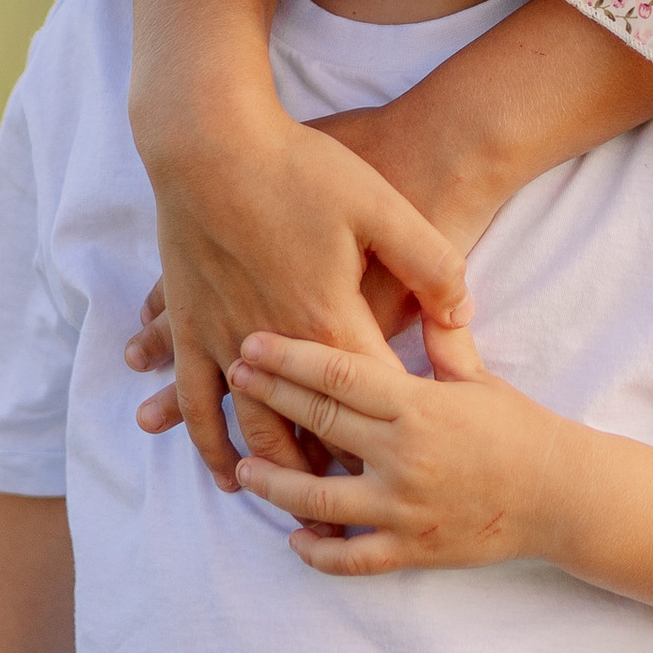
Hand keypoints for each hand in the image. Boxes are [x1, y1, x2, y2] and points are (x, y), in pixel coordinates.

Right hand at [134, 105, 472, 490]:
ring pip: (247, 426)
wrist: (211, 140)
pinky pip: (193, 393)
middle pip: (305, 431)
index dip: (393, 443)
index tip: (414, 479)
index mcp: (330, 320)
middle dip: (330, 475)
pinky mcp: (190, 319)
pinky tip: (214, 458)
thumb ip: (434, 264)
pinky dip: (202, 433)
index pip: (370, 403)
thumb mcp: (385, 207)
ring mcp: (225, 335)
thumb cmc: (302, 167)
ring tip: (287, 500)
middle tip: (352, 513)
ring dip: (268, 466)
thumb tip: (462, 314)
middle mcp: (274, 342)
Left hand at [225, 322, 562, 578]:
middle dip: (271, 400)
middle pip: (321, 423)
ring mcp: (405, 507)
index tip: (253, 344)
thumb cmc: (517, 429)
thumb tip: (423, 287)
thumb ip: (442, 337)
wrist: (561, 495)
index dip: (290, 359)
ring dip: (276, 482)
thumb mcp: (478, 377)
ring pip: (320, 498)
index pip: (340, 375)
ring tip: (244, 466)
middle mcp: (406, 456)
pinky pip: (353, 558)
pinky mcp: (412, 549)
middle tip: (233, 381)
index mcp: (419, 406)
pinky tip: (296, 540)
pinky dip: (320, 552)